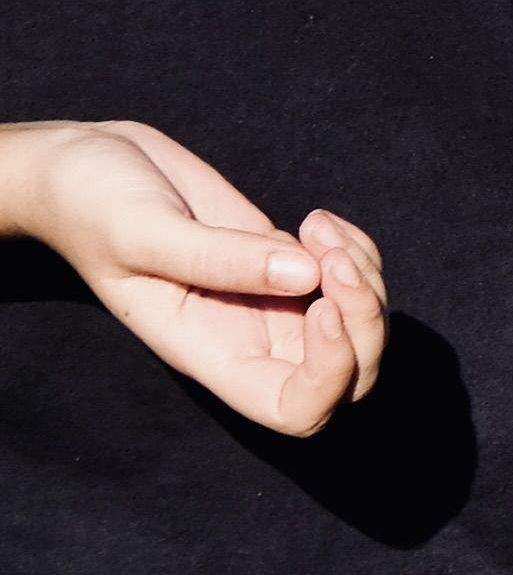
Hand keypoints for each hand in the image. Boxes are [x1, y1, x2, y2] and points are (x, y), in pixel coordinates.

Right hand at [0, 121, 387, 432]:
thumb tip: (307, 276)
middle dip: (365, 319)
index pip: (294, 409)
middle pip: (349, 375)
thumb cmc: (92, 204)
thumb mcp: (141, 229)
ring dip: (364, 275)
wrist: (86, 165)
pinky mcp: (285, 263)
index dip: (331, 373)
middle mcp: (249, 339)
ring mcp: (273, 303)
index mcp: (208, 353)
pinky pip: (353, 278)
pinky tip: (320, 221)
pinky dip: (359, 250)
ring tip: (318, 226)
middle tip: (332, 255)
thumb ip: (217, 257)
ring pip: (361, 325)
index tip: (321, 304)